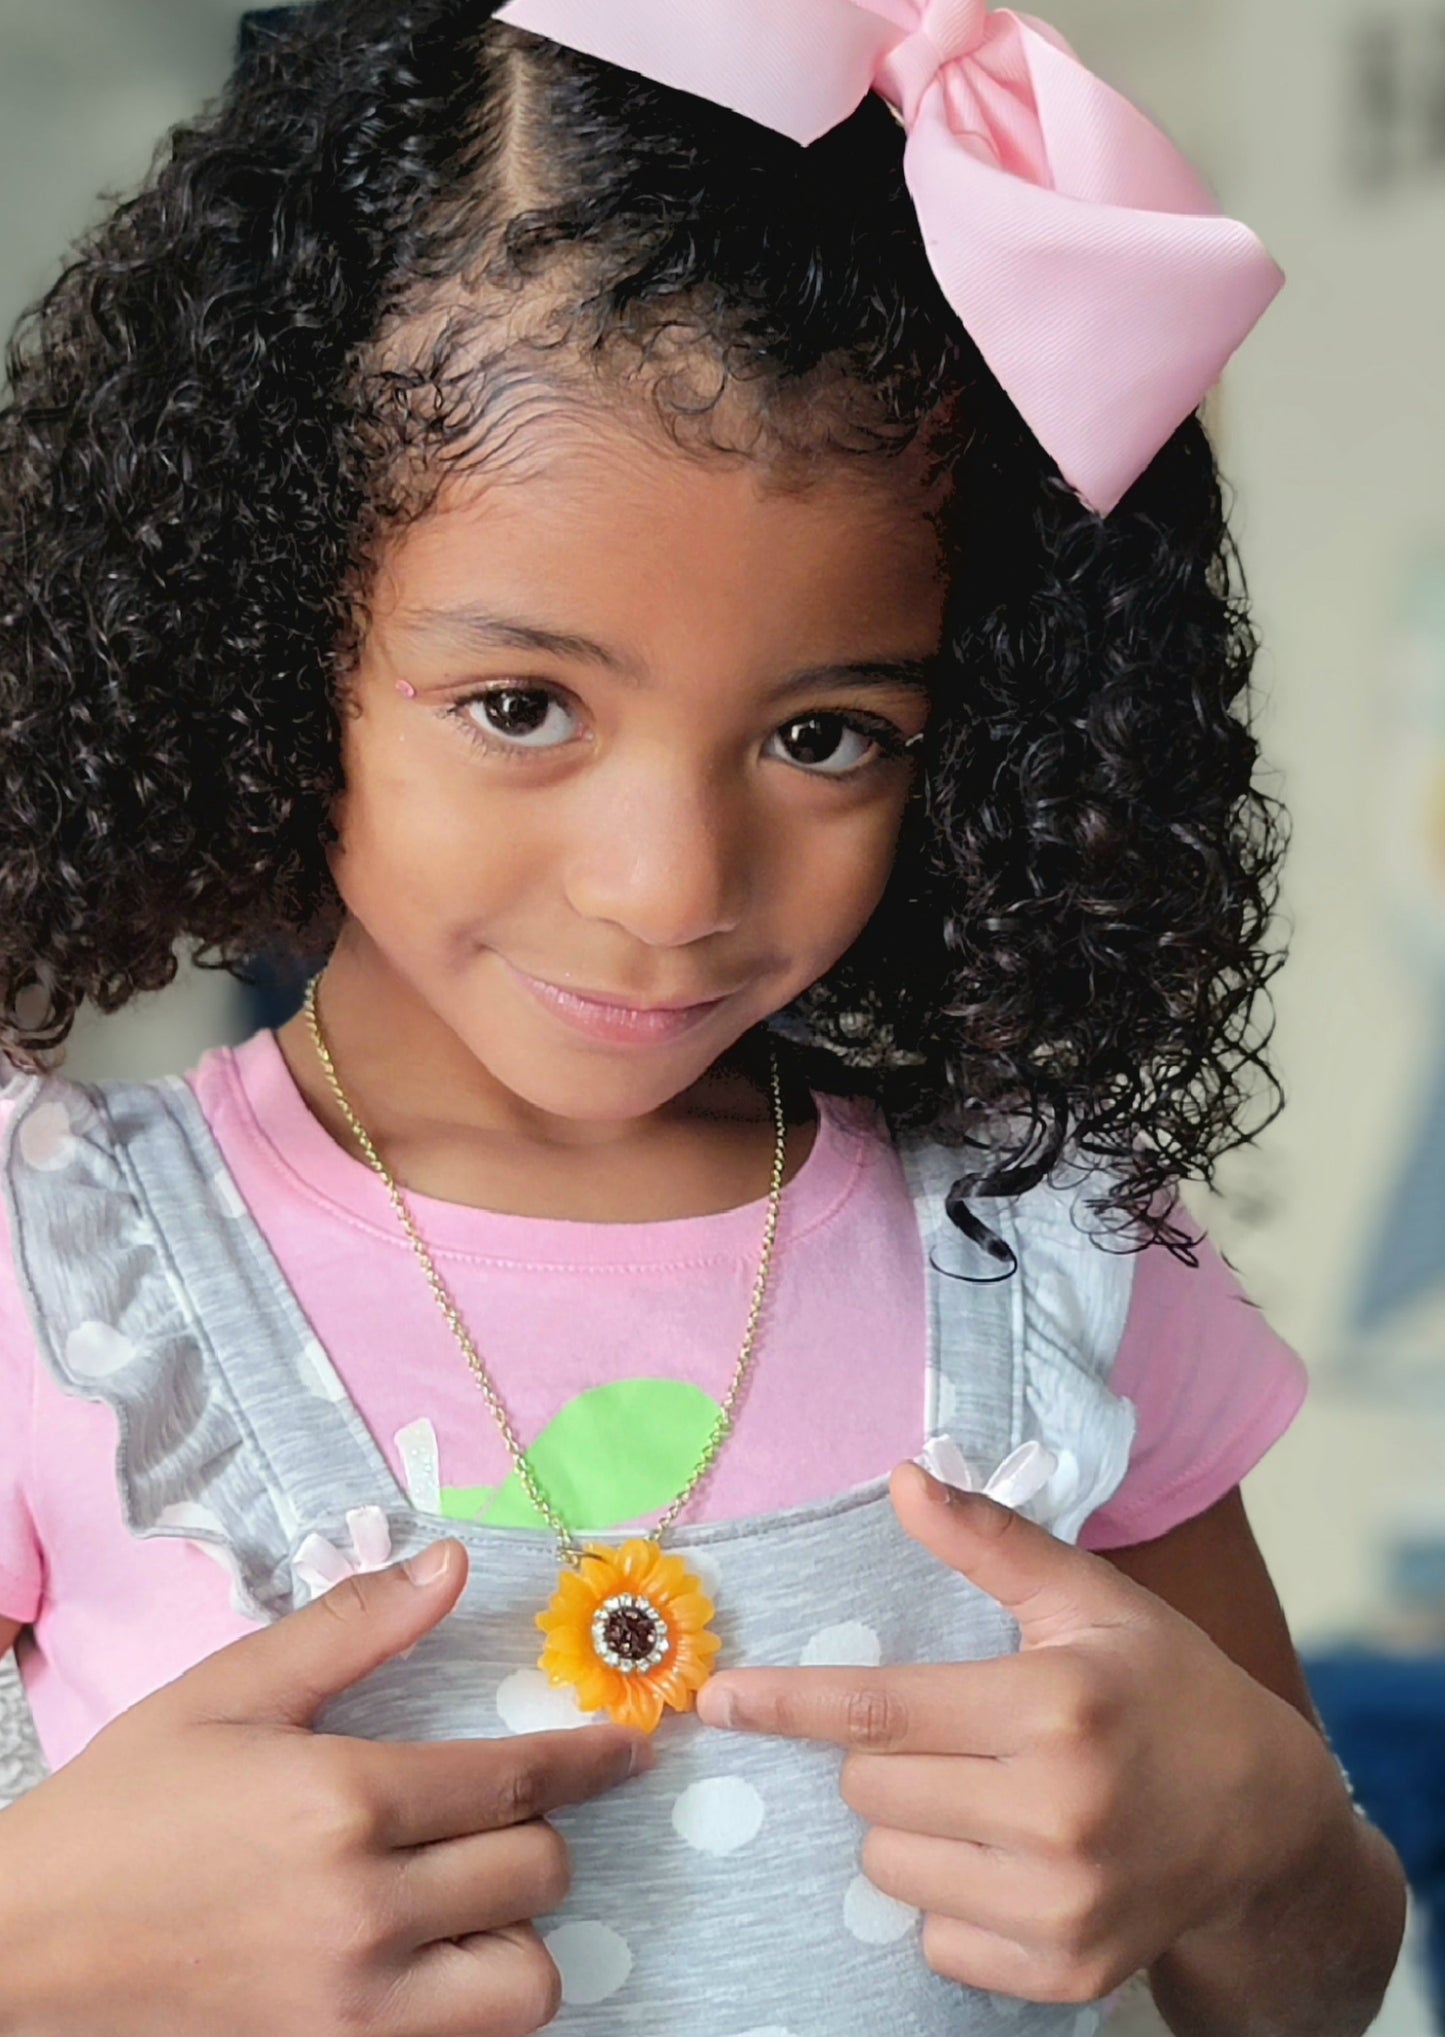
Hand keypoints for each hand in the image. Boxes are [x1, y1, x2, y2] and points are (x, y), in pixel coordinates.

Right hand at [0, 1541, 650, 2036]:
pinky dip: (470, 2004)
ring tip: (470, 1900)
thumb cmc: (123, 1809)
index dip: (590, 1759)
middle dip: (540, 1832)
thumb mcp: (227, 1693)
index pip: (516, 1777)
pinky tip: (433, 1960)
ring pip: (524, 1980)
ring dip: (517, 1933)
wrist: (21, 1948)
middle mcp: (362, 1909)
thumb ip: (352, 1629)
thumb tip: (451, 1566)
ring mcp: (350, 2007)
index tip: (626, 1752)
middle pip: (536, 1871)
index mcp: (343, 1799)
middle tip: (504, 1815)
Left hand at [695, 1463, 1337, 2005]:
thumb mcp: (1092, 1600)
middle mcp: (1056, 1814)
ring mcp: (1061, 1907)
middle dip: (883, 1759)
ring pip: (889, 1869)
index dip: (788, 1704)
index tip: (718, 1700)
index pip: (879, 1710)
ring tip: (983, 1798)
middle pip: (871, 1791)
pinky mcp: (1065, 1974)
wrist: (1267, 1824)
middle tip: (953, 1738)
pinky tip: (1007, 1864)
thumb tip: (905, 1479)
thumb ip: (991, 1544)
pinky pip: (934, 1943)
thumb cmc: (1169, 1692)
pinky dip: (949, 1905)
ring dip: (910, 1830)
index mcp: (1053, 1708)